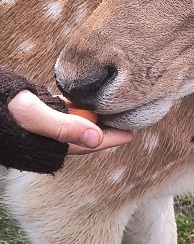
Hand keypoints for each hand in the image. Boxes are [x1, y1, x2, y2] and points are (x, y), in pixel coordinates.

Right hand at [8, 91, 132, 154]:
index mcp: (50, 144)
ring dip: (92, 118)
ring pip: (74, 124)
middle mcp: (48, 138)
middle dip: (105, 129)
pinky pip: (62, 113)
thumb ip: (63, 126)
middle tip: (127, 119)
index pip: (88, 144)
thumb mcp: (32, 114)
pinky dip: (75, 108)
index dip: (111, 139)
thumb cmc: (1, 107)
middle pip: (85, 135)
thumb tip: (95, 137)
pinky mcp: (35, 113)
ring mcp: (42, 127)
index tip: (131, 133)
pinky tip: (86, 100)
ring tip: (111, 108)